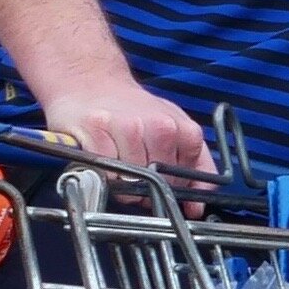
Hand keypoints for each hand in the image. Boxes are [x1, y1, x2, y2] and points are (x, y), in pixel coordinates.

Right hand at [38, 74, 211, 175]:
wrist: (92, 82)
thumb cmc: (135, 110)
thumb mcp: (175, 129)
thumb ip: (196, 167)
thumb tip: (196, 207)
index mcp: (184, 130)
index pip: (183, 181)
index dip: (168, 188)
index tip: (159, 180)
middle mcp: (159, 126)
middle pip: (157, 183)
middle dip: (145, 189)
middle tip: (134, 173)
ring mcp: (127, 127)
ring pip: (130, 180)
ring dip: (121, 183)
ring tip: (117, 163)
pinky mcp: (96, 128)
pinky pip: (103, 171)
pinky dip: (102, 173)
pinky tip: (102, 157)